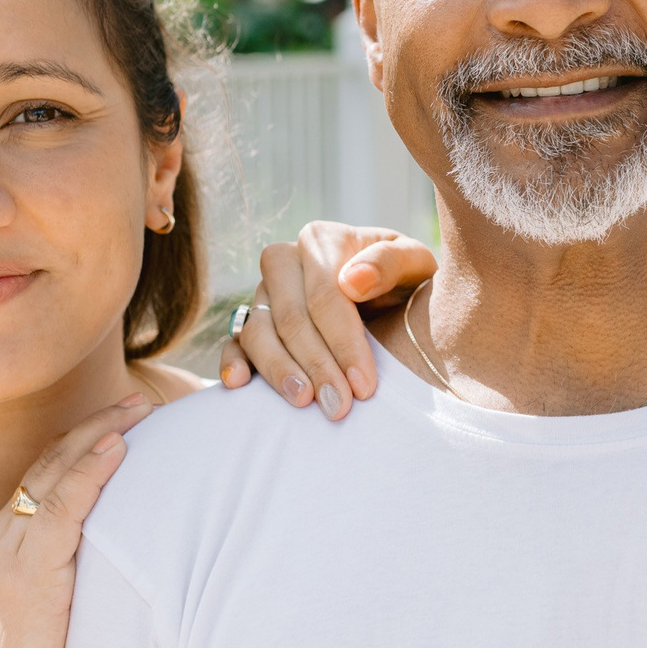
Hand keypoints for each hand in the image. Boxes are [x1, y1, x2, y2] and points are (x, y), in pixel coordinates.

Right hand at [0, 393, 152, 647]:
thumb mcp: (32, 625)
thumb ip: (56, 596)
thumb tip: (95, 594)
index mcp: (3, 547)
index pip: (45, 480)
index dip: (82, 446)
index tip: (119, 423)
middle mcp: (3, 537)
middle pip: (53, 462)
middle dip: (97, 425)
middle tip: (140, 400)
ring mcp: (14, 550)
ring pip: (60, 471)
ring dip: (103, 432)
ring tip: (141, 407)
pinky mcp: (30, 570)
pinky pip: (66, 505)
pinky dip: (93, 469)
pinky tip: (120, 445)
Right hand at [217, 221, 437, 419]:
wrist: (393, 294)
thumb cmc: (405, 279)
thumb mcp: (415, 263)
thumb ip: (390, 263)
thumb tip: (353, 280)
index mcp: (321, 241)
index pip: (325, 295)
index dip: (344, 342)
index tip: (364, 385)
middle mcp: (285, 262)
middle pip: (290, 317)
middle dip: (316, 365)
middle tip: (338, 406)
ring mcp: (264, 294)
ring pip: (258, 331)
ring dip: (279, 370)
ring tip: (303, 402)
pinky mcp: (251, 322)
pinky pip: (233, 341)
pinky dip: (232, 362)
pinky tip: (240, 383)